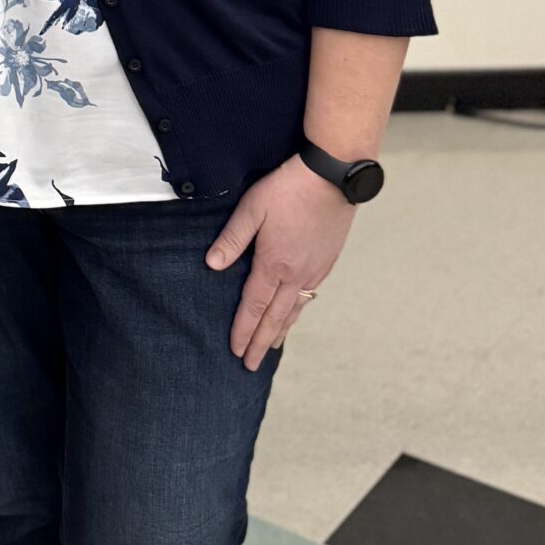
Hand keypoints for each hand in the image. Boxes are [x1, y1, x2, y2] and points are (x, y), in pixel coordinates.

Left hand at [206, 155, 355, 369]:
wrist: (332, 179)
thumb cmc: (288, 190)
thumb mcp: (252, 209)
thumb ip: (232, 239)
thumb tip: (212, 265)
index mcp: (274, 265)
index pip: (254, 306)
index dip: (243, 330)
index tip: (236, 351)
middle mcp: (296, 275)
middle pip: (275, 317)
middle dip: (261, 343)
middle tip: (251, 365)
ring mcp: (314, 271)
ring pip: (295, 310)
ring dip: (280, 331)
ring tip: (271, 348)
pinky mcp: (326, 263)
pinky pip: (308, 298)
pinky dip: (297, 313)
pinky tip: (293, 314)